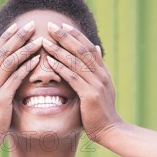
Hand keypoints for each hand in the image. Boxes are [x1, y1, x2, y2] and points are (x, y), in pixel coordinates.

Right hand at [0, 21, 42, 149]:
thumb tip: (3, 85)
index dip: (5, 39)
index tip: (16, 27)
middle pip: (2, 52)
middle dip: (17, 37)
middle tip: (31, 24)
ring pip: (9, 62)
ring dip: (24, 49)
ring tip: (38, 39)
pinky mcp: (1, 99)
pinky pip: (14, 79)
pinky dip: (26, 68)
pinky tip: (36, 60)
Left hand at [43, 22, 121, 142]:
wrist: (111, 130)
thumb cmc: (101, 112)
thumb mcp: (103, 87)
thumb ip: (97, 69)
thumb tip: (96, 48)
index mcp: (103, 72)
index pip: (89, 48)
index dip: (76, 36)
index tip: (63, 26)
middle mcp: (101, 75)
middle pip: (82, 50)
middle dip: (65, 37)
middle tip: (51, 25)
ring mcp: (96, 84)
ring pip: (76, 62)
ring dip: (59, 50)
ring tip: (45, 41)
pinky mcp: (90, 95)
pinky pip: (73, 78)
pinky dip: (61, 68)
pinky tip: (50, 61)